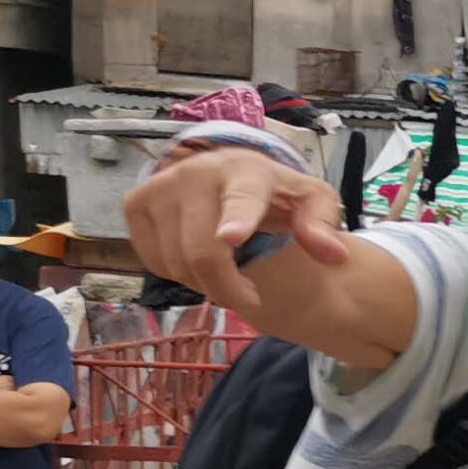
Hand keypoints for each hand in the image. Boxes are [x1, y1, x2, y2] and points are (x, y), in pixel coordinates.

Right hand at [121, 145, 350, 309]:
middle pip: (203, 252)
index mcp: (247, 171)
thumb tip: (332, 255)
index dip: (237, 220)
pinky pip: (153, 259)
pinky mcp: (135, 202)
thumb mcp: (310, 203)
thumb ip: (322, 226)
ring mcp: (160, 185)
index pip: (242, 198)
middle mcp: (196, 171)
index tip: (231, 239)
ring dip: (202, 282)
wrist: (230, 173)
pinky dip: (175, 271)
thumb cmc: (275, 194)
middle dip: (227, 289)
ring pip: (175, 262)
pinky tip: (193, 256)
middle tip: (248, 297)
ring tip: (224, 269)